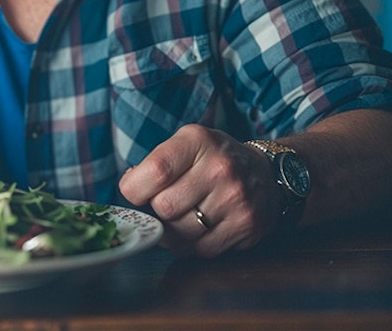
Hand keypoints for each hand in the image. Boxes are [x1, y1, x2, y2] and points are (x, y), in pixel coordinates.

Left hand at [118, 124, 280, 256]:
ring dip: (173, 230)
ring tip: (184, 214)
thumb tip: (127, 189)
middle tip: (167, 201)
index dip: (134, 189)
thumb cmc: (213, 158)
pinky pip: (200, 249)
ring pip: (180, 233)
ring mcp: (235, 198)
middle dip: (157, 210)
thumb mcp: (186, 143)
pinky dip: (191, 244)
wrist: (264, 172)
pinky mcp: (245, 225)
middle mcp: (220, 168)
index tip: (135, 191)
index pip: (154, 172)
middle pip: (164, 207)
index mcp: (198, 141)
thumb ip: (155, 163)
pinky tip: (198, 228)